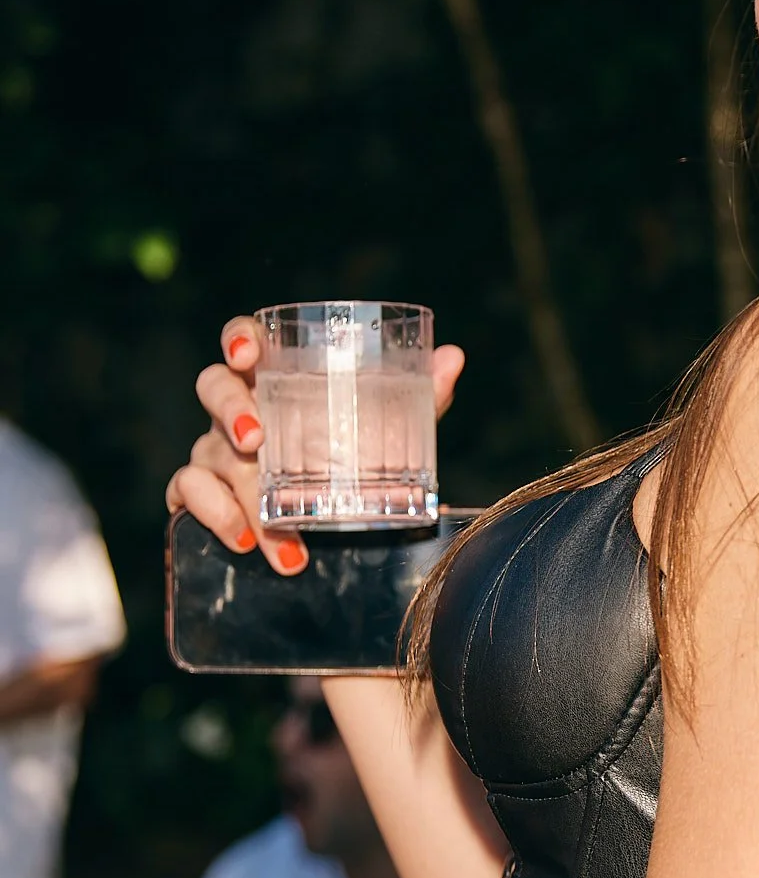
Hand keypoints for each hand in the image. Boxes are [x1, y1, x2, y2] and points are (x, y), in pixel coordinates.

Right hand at [165, 316, 464, 573]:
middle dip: (230, 410)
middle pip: (214, 388)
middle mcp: (237, 411)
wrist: (328, 539)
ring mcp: (213, 451)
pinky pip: (187, 494)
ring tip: (273, 530)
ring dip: (239, 493)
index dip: (238, 338)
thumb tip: (452, 358)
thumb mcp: (389, 436)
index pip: (244, 343)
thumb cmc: (350, 466)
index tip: (247, 354)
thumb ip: (419, 399)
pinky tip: (243, 540)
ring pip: (208, 453)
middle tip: (255, 441)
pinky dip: (214, 514)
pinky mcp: (197, 495)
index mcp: (276, 384)